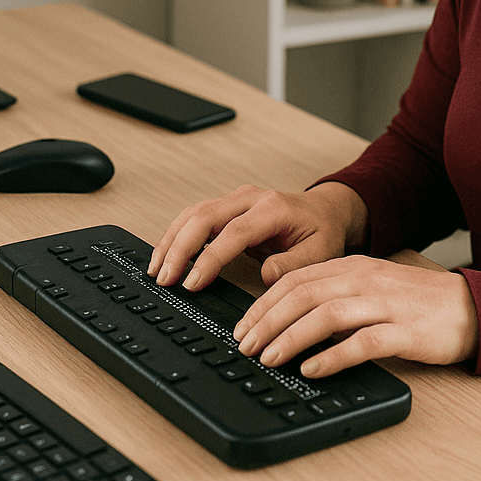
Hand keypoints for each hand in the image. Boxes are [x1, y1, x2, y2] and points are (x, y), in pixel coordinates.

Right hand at [147, 182, 365, 291]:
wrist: (325, 211)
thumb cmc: (322, 232)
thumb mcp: (321, 252)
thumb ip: (294, 265)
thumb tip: (266, 276)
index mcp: (273, 208)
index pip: (234, 232)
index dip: (210, 258)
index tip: (192, 282)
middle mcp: (250, 198)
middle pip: (204, 216)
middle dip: (179, 248)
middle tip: (163, 277)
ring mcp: (236, 199)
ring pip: (193, 214)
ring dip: (171, 240)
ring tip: (156, 269)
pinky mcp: (227, 207)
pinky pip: (194, 217)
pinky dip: (177, 235)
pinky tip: (165, 255)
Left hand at [231, 255, 478, 377]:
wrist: (472, 308)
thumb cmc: (417, 303)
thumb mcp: (370, 288)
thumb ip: (334, 296)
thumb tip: (289, 318)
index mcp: (352, 268)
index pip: (295, 279)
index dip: (263, 303)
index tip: (242, 326)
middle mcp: (365, 280)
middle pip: (304, 295)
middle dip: (267, 320)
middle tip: (245, 345)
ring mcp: (385, 304)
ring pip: (326, 315)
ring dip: (291, 337)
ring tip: (270, 357)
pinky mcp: (404, 330)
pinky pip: (362, 342)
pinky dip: (333, 356)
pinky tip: (313, 369)